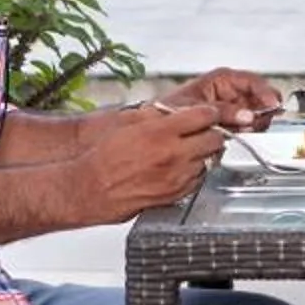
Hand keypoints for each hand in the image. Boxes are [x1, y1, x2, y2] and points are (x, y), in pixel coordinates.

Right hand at [62, 101, 228, 222]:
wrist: (90, 188)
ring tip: (191, 150)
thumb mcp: (128, 123)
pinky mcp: (176, 194)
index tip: (208, 114)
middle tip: (203, 132)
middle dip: (211, 132)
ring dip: (204, 154)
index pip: (204, 116)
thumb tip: (176, 110)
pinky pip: (199, 179)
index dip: (208, 113)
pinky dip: (196, 172)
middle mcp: (172, 154)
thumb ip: (157, 114)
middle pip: (214, 139)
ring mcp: (177, 176)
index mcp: (161, 132)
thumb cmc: (103, 157)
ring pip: (210, 160)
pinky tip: (183, 167)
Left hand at [157, 67, 280, 129]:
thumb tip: (248, 116)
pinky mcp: (231, 125)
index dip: (263, 90)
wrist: (158, 130)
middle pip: (257, 97)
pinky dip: (250, 130)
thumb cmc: (171, 112)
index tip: (272, 103)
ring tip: (249, 128)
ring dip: (256, 121)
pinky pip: (248, 125)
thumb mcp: (196, 108)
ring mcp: (232, 109)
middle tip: (261, 120)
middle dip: (261, 108)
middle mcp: (230, 93)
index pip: (250, 81)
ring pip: (255, 112)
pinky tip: (244, 133)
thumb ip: (223, 111)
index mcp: (221, 81)